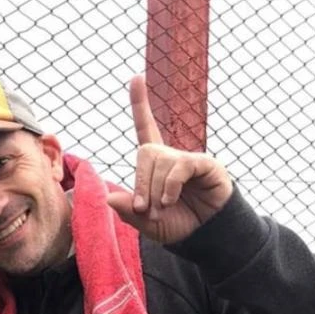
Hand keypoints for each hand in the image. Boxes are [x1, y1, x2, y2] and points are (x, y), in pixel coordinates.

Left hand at [107, 76, 232, 244]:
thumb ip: (129, 211)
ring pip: (161, 162)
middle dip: (140, 183)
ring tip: (162, 210)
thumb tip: (109, 196)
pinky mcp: (204, 164)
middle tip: (144, 210)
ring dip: (156, 191)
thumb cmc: (177, 226)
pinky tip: (170, 200)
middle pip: (145, 153)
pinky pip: (179, 166)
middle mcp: (171, 157)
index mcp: (156, 167)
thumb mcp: (147, 223)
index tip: (137, 77)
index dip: (141, 104)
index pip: (146, 129)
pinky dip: (169, 186)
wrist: (205, 236)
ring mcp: (188, 160)